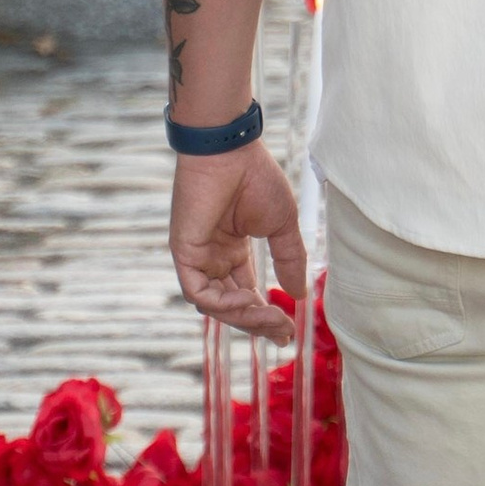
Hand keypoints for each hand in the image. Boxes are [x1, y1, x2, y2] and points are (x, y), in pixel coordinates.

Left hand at [170, 142, 305, 331]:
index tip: (289, 331)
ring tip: (273, 318)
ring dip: (245, 317)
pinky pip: (200, 294)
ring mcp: (198, 258)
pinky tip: (249, 300)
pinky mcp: (184, 254)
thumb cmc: (256, 179)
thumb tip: (299, 294)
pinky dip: (223, 304)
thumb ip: (290, 259)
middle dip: (258, 323)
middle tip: (283, 333)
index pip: (247, 293)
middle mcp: (214, 258)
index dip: (266, 315)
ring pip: (216, 306)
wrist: (231, 152)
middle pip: (233, 305)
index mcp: (233, 250)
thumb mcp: (282, 225)